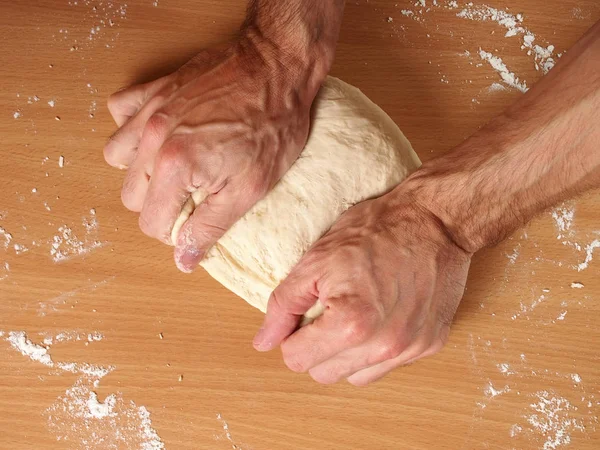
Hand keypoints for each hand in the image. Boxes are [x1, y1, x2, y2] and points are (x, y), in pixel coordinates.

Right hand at [104, 39, 319, 271]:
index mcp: (176, 168)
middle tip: (192, 196)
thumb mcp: (250, 189)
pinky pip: (120, 112)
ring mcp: (149, 111)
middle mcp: (153, 139)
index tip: (195, 221)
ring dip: (141, 170)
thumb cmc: (273, 125)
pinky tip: (161, 135)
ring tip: (175, 168)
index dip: (175, 231)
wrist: (277, 68)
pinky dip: (132, 128)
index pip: (151, 223)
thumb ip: (209, 227)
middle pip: (131, 195)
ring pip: (117, 157)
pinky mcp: (154, 90)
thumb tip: (182, 260)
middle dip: (159, 204)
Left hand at [252, 186, 471, 384]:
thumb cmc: (376, 230)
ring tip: (355, 316)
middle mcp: (384, 345)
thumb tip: (264, 342)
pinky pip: (388, 366)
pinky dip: (376, 349)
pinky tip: (380, 317)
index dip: (292, 336)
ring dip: (346, 355)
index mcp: (351, 324)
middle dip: (316, 348)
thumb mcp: (316, 259)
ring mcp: (410, 349)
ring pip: (356, 377)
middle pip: (324, 374)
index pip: (296, 359)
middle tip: (327, 311)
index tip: (304, 314)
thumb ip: (284, 305)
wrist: (434, 219)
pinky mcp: (430, 345)